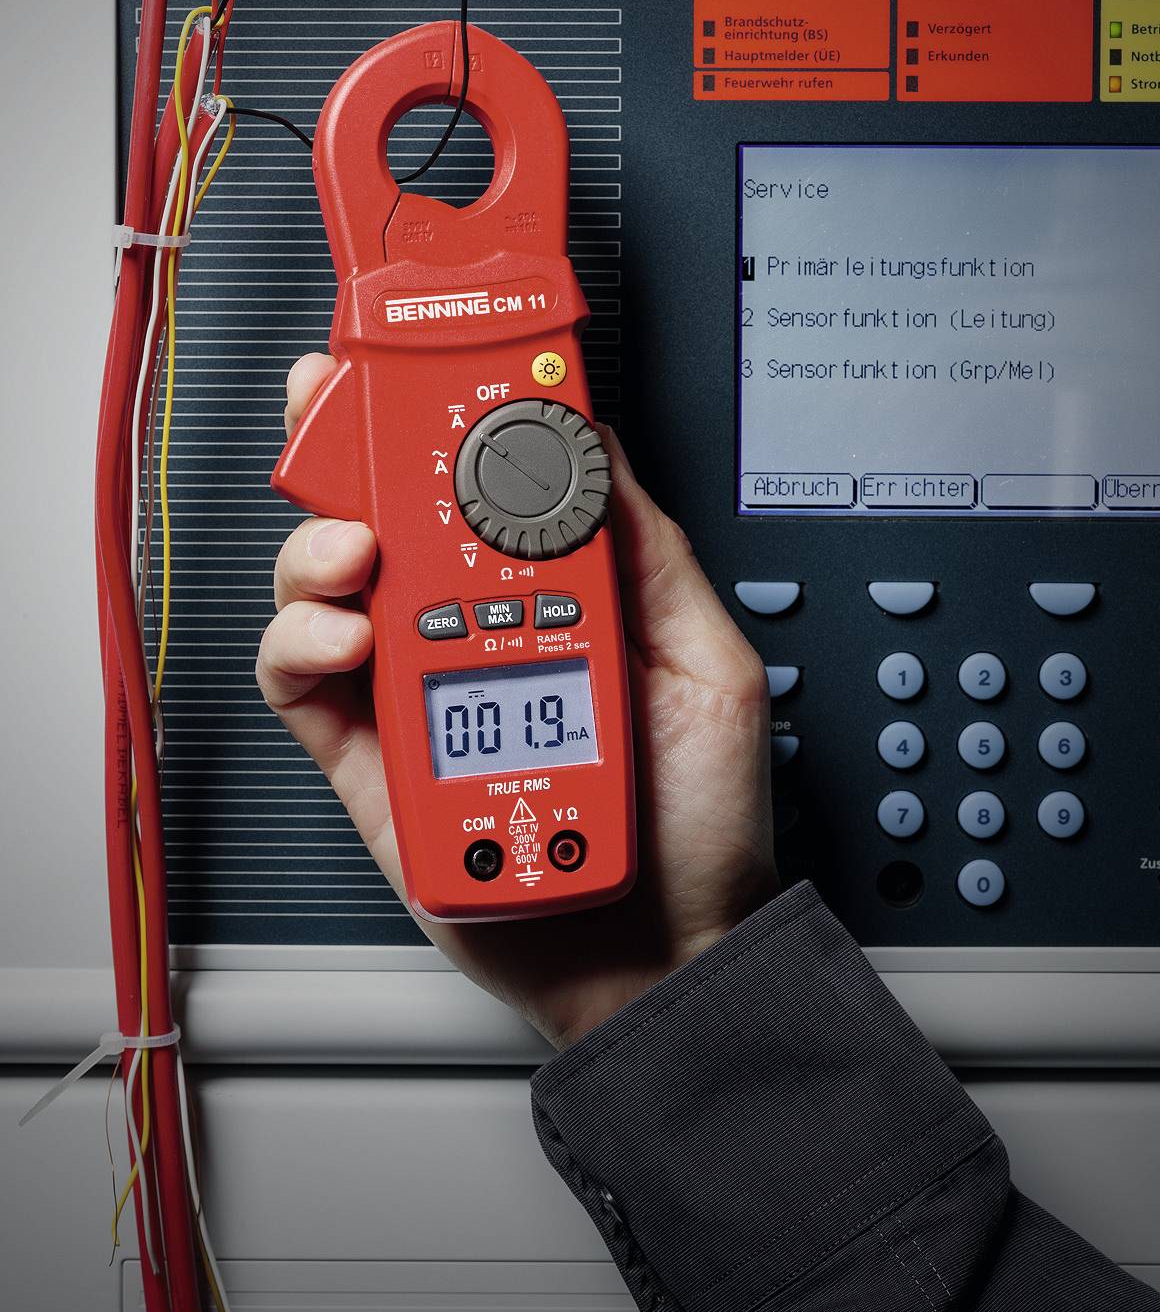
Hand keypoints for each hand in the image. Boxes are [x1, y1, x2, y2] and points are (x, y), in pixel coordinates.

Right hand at [257, 353, 779, 1048]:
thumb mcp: (708, 661)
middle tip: (341, 407)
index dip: (442, 415)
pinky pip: (301, 686)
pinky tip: (347, 632)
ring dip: (322, 545)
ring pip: (322, 587)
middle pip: (383, 513)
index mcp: (548, 596)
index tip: (429, 358)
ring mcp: (414, 690)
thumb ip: (649, 555)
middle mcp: (471, 630)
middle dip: (347, 443)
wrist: (668, 953)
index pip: (480, 485)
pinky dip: (300, 643)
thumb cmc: (698, 822)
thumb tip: (598, 450)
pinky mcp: (367, 759)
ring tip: (363, 552)